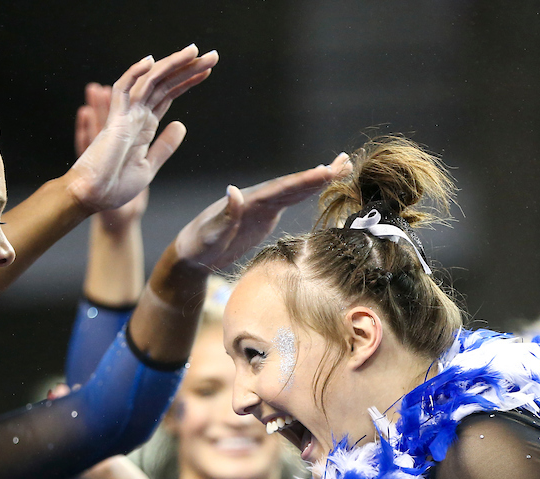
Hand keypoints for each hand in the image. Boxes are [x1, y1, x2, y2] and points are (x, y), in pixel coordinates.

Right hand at [66, 46, 217, 212]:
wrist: (96, 197)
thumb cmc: (117, 185)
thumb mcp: (149, 166)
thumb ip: (164, 145)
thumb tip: (182, 124)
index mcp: (145, 125)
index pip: (169, 95)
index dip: (187, 80)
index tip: (207, 70)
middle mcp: (136, 115)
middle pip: (164, 83)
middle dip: (187, 68)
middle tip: (212, 55)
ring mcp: (126, 115)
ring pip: (150, 81)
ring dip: (172, 64)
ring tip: (194, 51)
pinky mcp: (115, 120)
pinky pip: (123, 90)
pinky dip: (134, 74)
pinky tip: (150, 61)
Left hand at [173, 152, 352, 270]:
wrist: (194, 254)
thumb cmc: (198, 245)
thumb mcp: (210, 233)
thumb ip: (224, 215)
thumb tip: (234, 190)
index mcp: (248, 201)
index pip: (281, 189)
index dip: (304, 181)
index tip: (325, 172)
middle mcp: (258, 198)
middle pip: (294, 184)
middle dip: (319, 175)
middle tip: (345, 162)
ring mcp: (263, 206)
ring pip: (295, 189)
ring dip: (318, 178)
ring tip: (343, 166)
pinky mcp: (266, 215)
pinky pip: (291, 199)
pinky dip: (308, 190)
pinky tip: (321, 183)